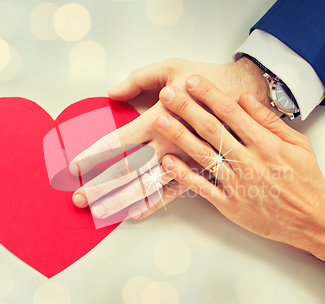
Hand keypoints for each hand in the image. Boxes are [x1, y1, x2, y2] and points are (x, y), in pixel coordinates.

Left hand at [70, 58, 269, 220]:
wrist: (249, 95)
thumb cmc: (210, 79)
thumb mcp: (172, 67)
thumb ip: (139, 79)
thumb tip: (112, 93)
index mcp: (159, 118)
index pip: (117, 142)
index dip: (93, 155)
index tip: (75, 167)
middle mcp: (169, 145)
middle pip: (128, 171)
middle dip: (101, 187)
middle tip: (78, 200)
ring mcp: (185, 162)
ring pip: (147, 188)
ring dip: (121, 201)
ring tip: (100, 214)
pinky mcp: (200, 171)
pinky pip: (174, 194)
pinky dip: (153, 205)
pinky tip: (135, 214)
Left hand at [153, 75, 324, 260]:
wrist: (312, 219)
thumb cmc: (306, 180)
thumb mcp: (297, 143)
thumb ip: (269, 121)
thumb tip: (244, 98)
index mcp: (265, 144)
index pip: (231, 113)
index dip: (209, 94)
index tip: (192, 81)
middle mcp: (249, 161)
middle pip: (212, 130)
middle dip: (187, 109)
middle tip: (167, 93)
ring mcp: (237, 183)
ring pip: (203, 156)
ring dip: (179, 136)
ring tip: (160, 120)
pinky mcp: (230, 204)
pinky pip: (202, 188)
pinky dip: (183, 175)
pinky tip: (167, 162)